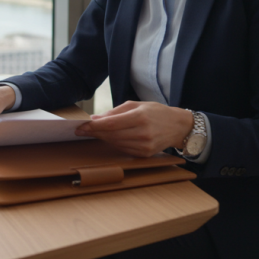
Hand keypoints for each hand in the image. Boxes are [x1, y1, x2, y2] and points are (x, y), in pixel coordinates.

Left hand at [74, 100, 192, 156]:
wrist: (178, 126)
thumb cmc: (156, 112)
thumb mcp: (137, 105)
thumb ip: (115, 111)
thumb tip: (96, 119)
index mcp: (140, 117)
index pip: (111, 124)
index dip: (94, 126)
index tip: (81, 126)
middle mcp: (142, 133)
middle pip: (111, 135)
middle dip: (95, 132)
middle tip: (83, 129)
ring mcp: (144, 145)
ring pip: (115, 143)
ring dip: (103, 138)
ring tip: (96, 132)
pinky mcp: (145, 154)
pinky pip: (123, 149)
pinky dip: (114, 143)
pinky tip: (110, 138)